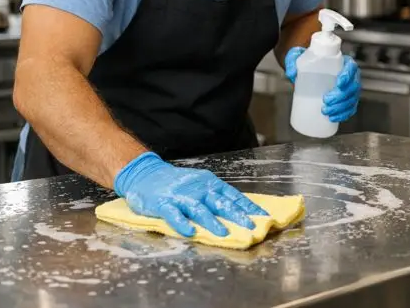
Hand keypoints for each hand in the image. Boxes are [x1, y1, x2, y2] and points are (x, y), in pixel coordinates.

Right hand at [114, 152, 266, 237]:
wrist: (146, 174)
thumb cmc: (178, 184)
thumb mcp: (200, 185)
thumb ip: (216, 197)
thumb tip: (239, 211)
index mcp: (210, 184)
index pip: (233, 195)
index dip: (248, 206)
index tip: (262, 216)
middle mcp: (199, 189)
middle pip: (221, 203)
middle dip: (237, 215)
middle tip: (251, 226)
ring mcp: (181, 197)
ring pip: (200, 209)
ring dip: (212, 222)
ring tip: (224, 233)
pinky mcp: (164, 204)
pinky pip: (174, 215)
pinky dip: (182, 223)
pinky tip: (190, 232)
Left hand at [285, 47, 360, 122]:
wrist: (309, 71)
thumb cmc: (307, 61)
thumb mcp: (298, 56)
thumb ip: (292, 60)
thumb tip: (292, 73)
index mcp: (342, 62)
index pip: (351, 67)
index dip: (348, 76)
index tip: (339, 84)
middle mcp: (349, 75)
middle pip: (352, 86)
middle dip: (341, 97)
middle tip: (326, 101)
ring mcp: (349, 88)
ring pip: (352, 99)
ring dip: (341, 108)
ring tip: (326, 111)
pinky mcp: (346, 99)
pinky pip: (350, 108)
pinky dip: (344, 114)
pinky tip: (334, 118)